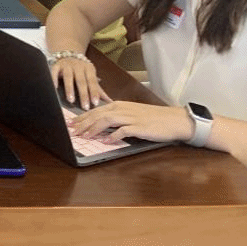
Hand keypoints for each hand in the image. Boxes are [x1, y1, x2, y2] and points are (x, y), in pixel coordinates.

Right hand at [50, 56, 109, 109]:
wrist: (68, 55)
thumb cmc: (81, 70)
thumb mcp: (91, 76)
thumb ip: (98, 89)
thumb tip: (110, 102)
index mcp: (88, 68)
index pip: (92, 81)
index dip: (94, 92)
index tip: (95, 103)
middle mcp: (78, 66)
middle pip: (81, 81)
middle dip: (83, 94)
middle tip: (85, 107)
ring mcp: (67, 65)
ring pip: (68, 77)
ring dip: (70, 89)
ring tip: (71, 100)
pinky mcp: (56, 65)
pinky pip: (54, 72)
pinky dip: (54, 79)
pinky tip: (55, 88)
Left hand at [68, 102, 192, 143]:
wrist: (174, 119)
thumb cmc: (153, 118)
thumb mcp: (132, 113)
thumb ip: (117, 117)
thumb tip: (101, 125)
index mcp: (119, 105)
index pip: (96, 110)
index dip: (82, 117)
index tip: (72, 123)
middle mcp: (123, 109)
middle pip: (97, 114)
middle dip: (83, 123)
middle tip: (73, 131)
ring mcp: (131, 117)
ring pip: (106, 120)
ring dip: (94, 128)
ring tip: (85, 136)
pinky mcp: (139, 127)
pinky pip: (123, 131)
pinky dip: (113, 136)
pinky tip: (107, 141)